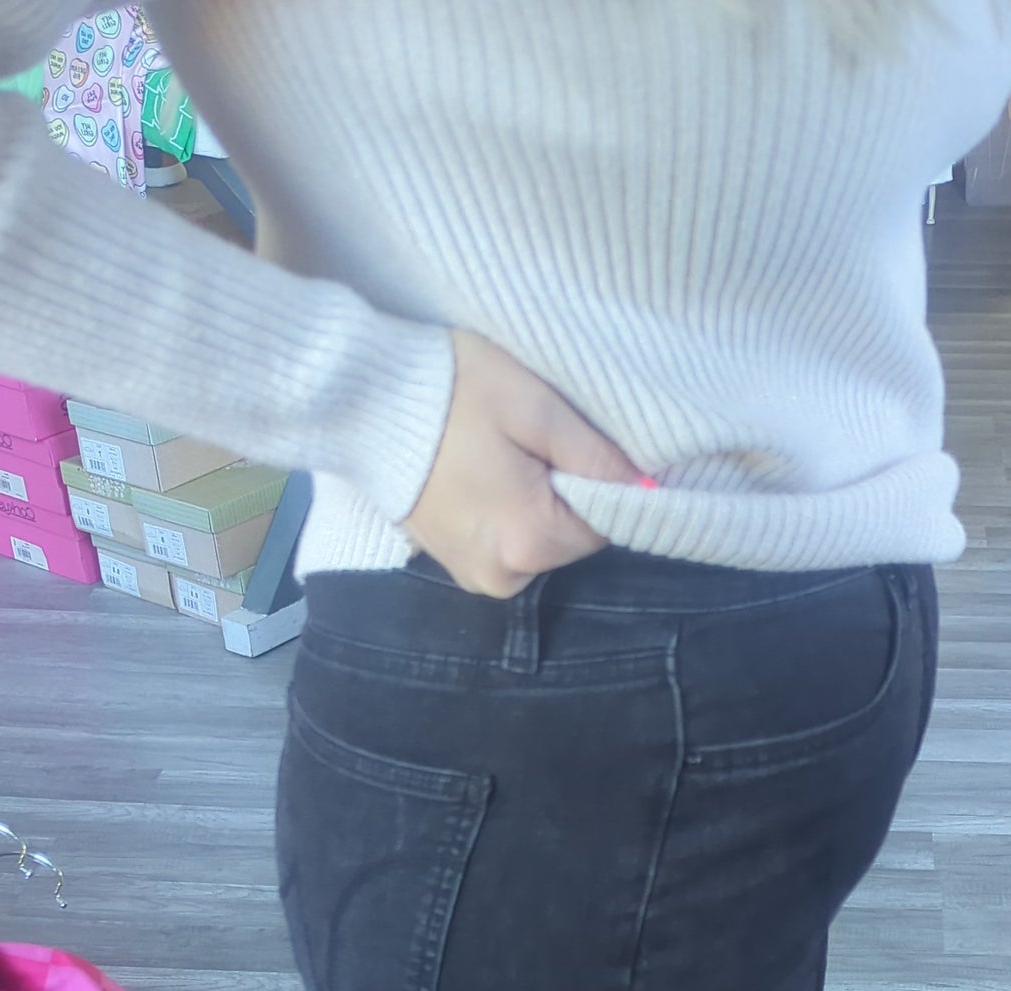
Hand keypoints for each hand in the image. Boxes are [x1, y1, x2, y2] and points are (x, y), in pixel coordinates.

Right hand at [403, 329, 646, 597]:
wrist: (364, 400)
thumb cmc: (450, 392)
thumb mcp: (534, 407)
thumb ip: (595, 453)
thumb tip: (646, 484)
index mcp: (530, 540)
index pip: (605, 523)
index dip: (598, 480)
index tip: (570, 441)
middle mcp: (505, 576)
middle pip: (571, 537)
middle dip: (563, 492)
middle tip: (526, 441)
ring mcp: (476, 577)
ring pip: (540, 542)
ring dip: (535, 503)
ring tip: (498, 455)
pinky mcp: (456, 567)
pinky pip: (507, 544)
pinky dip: (506, 513)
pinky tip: (481, 474)